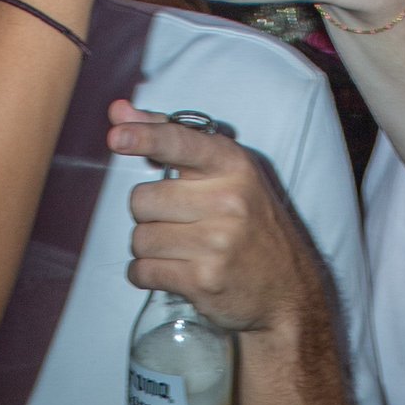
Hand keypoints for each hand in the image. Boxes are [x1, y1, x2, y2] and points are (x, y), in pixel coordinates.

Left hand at [109, 102, 326, 335]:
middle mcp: (228, 201)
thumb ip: (170, 140)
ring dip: (147, 247)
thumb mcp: (226, 175)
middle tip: (175, 222)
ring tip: (177, 249)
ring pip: (140, 238)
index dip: (143, 137)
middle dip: (147, 214)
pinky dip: (144, 274)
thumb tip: (118, 112)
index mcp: (233, 166)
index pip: (178, 142)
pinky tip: (168, 271)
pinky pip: (144, 271)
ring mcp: (216, 243)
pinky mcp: (203, 280)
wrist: (287, 291)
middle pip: (144, 200)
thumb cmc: (250, 227)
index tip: (117, 137)